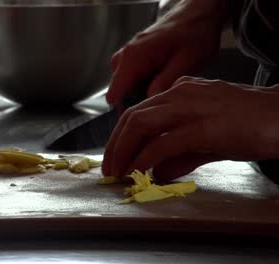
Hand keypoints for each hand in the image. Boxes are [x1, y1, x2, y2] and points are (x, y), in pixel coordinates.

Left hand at [102, 76, 278, 180]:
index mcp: (180, 92)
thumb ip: (182, 154)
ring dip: (123, 150)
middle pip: (133, 116)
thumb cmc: (251, 125)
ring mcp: (191, 108)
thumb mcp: (208, 139)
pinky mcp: (204, 127)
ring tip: (117, 171)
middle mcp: (181, 94)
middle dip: (114, 144)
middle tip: (109, 168)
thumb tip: (159, 171)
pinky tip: (138, 170)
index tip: (114, 156)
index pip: (139, 111)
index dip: (120, 136)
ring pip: (141, 125)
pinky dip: (144, 158)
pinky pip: (163, 143)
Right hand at [106, 0, 228, 105]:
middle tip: (162, 114)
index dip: (127, 114)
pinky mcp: (133, 60)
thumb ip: (164, 83)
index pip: (115, 95)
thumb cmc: (194, 33)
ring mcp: (127, 58)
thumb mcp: (185, 62)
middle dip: (138, 107)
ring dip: (143, 98)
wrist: (199, 14)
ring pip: (127, 91)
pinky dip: (146, 89)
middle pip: (121, 96)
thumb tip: (148, 104)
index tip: (142, 126)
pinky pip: (132, 83)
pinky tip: (163, 88)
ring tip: (166, 98)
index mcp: (133, 57)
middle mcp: (124, 57)